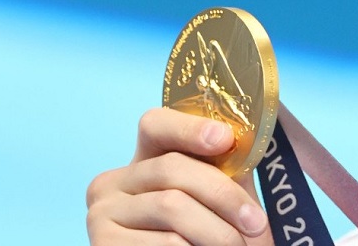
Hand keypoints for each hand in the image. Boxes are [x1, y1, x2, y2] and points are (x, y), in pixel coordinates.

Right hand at [86, 107, 273, 244]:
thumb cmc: (207, 237)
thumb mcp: (216, 197)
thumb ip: (224, 167)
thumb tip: (239, 136)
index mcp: (140, 161)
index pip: (155, 125)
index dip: (190, 128)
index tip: (225, 139)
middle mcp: (111, 182)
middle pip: (172, 168)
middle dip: (223, 194)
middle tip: (256, 222)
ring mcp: (101, 214)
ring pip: (172, 207)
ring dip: (216, 231)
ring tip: (237, 245)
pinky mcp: (103, 244)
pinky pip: (164, 241)